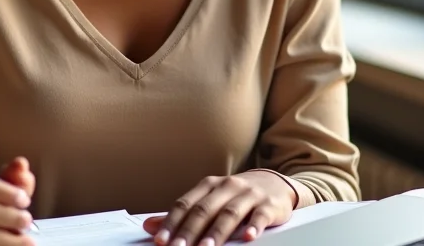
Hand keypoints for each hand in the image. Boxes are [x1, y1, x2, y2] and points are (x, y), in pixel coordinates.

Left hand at [143, 170, 295, 245]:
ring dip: (216, 232)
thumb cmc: (235, 195)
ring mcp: (248, 194)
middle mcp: (227, 186)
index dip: (172, 222)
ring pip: (230, 213)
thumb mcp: (209, 199)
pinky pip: (260, 215)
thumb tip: (150, 226)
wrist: (273, 183)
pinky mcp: (268, 205)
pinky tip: (247, 237)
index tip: (160, 241)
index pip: (186, 203)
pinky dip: (254, 226)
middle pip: (205, 209)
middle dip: (190, 231)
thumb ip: (183, 214)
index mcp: (209, 185)